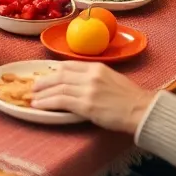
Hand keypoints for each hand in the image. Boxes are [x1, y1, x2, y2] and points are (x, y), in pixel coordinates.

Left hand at [31, 61, 156, 133]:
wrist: (142, 110)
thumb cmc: (130, 98)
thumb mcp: (112, 79)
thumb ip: (94, 77)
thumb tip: (78, 82)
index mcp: (97, 67)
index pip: (68, 65)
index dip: (54, 71)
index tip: (46, 76)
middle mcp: (90, 75)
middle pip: (59, 75)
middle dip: (44, 81)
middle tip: (34, 87)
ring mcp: (88, 90)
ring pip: (58, 88)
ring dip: (42, 94)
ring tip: (33, 98)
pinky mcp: (86, 105)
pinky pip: (61, 101)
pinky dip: (47, 103)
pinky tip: (39, 106)